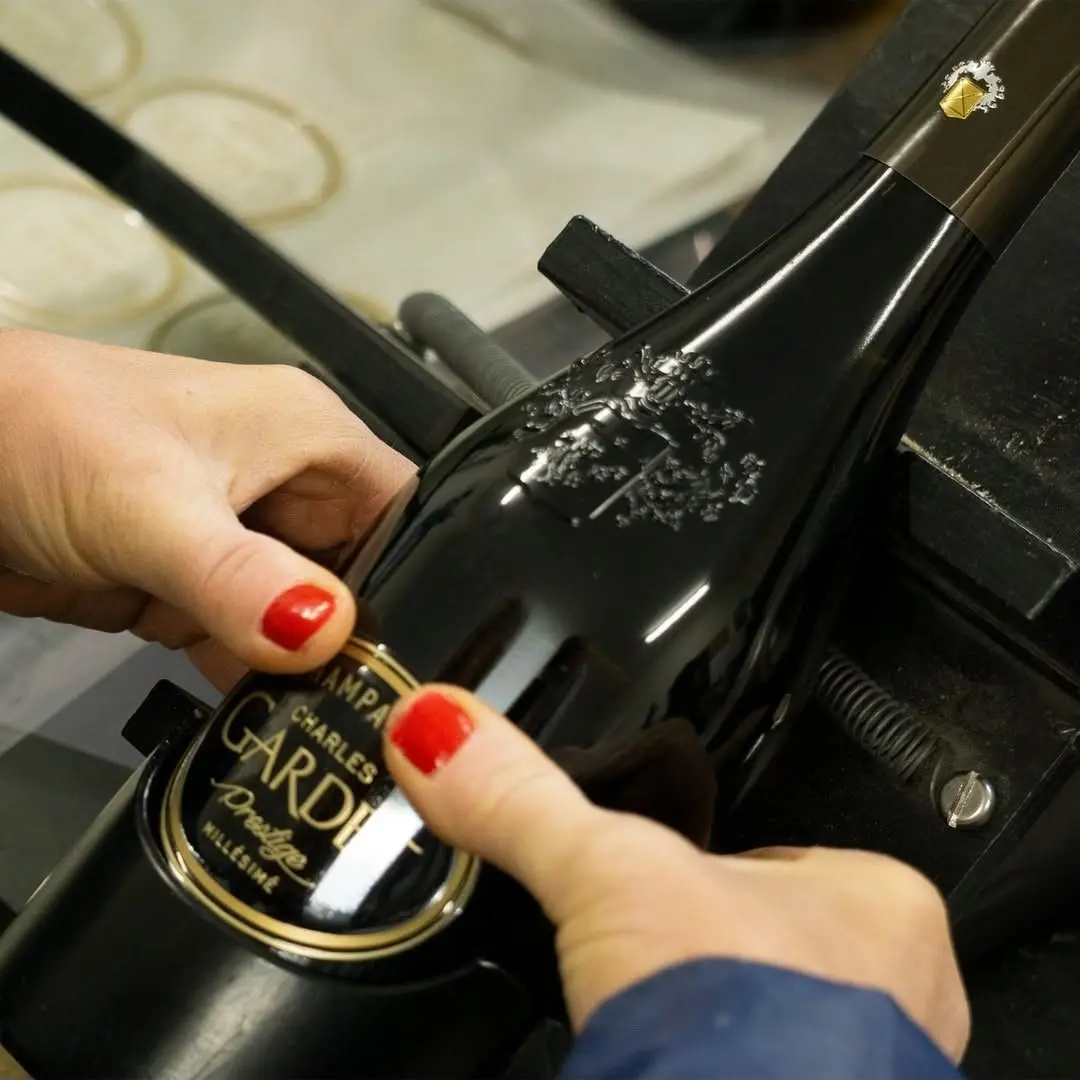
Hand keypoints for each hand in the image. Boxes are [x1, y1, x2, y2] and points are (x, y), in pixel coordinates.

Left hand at [0, 330, 412, 685]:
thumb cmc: (39, 434)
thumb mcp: (151, 509)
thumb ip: (240, 577)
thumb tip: (326, 635)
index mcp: (307, 435)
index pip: (407, 510)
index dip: (427, 577)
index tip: (425, 656)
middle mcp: (285, 484)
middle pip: (363, 574)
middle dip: (364, 639)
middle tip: (376, 711)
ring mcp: (237, 538)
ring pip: (305, 617)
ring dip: (306, 667)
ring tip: (328, 725)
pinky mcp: (193, 584)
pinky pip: (247, 640)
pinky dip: (250, 678)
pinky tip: (263, 719)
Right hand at [385, 685, 970, 1061]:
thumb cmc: (728, 1016)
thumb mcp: (603, 872)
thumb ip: (522, 800)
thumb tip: (438, 727)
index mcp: (878, 900)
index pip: (787, 859)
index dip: (716, 871)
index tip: (672, 887)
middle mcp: (908, 990)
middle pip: (791, 945)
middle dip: (723, 955)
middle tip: (661, 967)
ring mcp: (887, 1072)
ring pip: (798, 1025)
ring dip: (732, 1022)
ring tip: (667, 1028)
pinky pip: (783, 1074)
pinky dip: (731, 1068)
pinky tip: (676, 1070)